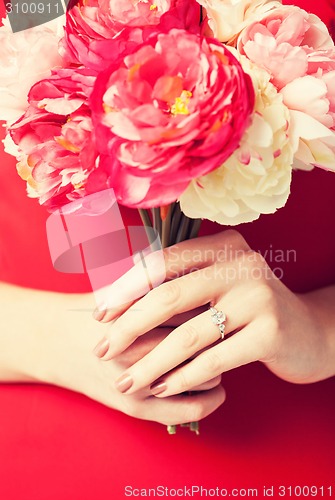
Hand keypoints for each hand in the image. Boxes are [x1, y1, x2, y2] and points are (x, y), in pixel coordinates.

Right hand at [31, 291, 224, 424]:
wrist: (58, 342)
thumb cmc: (97, 310)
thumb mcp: (124, 285)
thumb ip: (159, 276)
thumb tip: (206, 266)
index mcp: (142, 314)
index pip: (197, 310)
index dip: (216, 306)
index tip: (224, 304)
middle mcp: (141, 349)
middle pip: (204, 342)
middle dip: (221, 334)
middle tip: (227, 328)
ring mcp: (139, 381)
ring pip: (204, 376)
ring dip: (219, 366)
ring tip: (220, 356)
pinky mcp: (137, 407)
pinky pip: (189, 409)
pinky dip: (211, 400)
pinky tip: (217, 389)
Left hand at [93, 230, 332, 398]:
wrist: (307, 332)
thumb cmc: (248, 309)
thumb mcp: (217, 285)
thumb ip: (179, 285)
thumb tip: (116, 302)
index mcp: (222, 245)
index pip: (162, 263)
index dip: (126, 288)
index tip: (99, 314)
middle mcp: (241, 264)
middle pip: (169, 296)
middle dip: (128, 327)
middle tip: (102, 350)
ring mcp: (258, 297)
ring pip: (188, 335)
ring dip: (150, 363)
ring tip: (126, 380)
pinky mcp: (270, 333)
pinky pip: (214, 360)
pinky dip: (183, 377)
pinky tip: (162, 388)